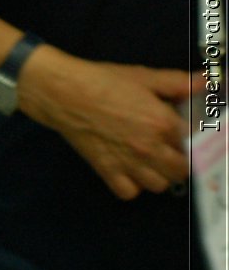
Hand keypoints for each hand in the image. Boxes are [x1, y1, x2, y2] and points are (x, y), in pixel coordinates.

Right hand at [18, 44, 192, 198]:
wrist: (62, 92)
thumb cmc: (102, 81)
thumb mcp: (142, 77)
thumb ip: (177, 82)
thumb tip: (207, 82)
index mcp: (163, 123)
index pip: (195, 144)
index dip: (191, 139)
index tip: (182, 134)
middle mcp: (150, 148)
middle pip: (181, 170)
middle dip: (178, 160)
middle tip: (167, 149)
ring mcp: (128, 163)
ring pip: (159, 185)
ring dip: (158, 175)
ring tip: (149, 161)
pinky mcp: (107, 171)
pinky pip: (129, 192)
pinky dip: (131, 185)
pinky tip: (128, 171)